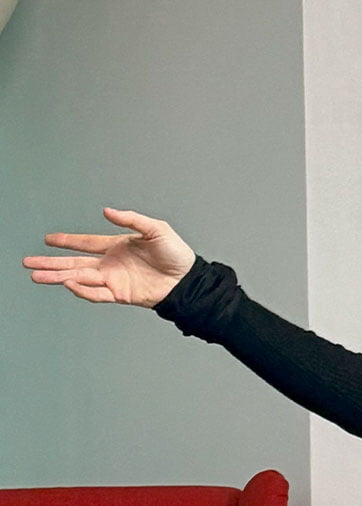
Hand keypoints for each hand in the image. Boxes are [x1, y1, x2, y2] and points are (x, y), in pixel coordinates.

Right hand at [23, 207, 195, 307]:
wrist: (188, 280)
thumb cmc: (177, 254)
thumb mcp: (156, 229)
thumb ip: (131, 219)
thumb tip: (107, 211)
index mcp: (118, 246)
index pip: (86, 243)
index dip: (67, 241)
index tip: (48, 240)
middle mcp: (112, 264)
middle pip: (75, 263)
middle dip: (52, 262)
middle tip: (29, 262)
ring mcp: (114, 280)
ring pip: (79, 278)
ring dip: (58, 277)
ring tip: (37, 275)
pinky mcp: (120, 294)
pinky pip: (97, 294)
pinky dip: (82, 290)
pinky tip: (68, 283)